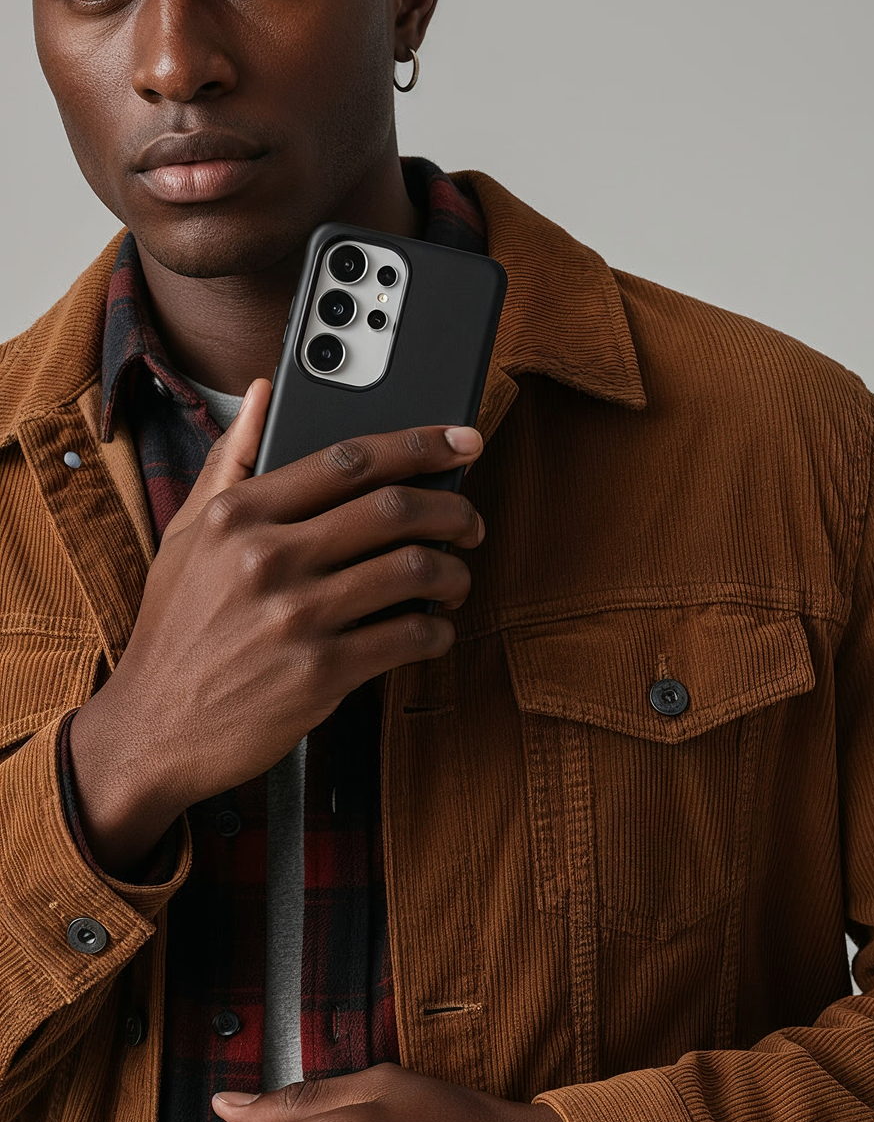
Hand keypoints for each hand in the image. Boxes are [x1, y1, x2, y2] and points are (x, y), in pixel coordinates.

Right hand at [69, 380, 484, 873]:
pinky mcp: (321, 673)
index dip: (419, 444)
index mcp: (238, 514)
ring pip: (414, 570)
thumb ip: (229, 461)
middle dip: (453, 510)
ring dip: (454, 572)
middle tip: (470, 522)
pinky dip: (437, 630)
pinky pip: (409, 636)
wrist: (155, 728)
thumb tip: (260, 393)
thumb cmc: (176, 631)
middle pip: (394, 508)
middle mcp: (268, 558)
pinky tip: (432, 630)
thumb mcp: (186, 536)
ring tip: (454, 579)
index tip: (461, 440)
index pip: (349, 459)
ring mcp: (296, 617)